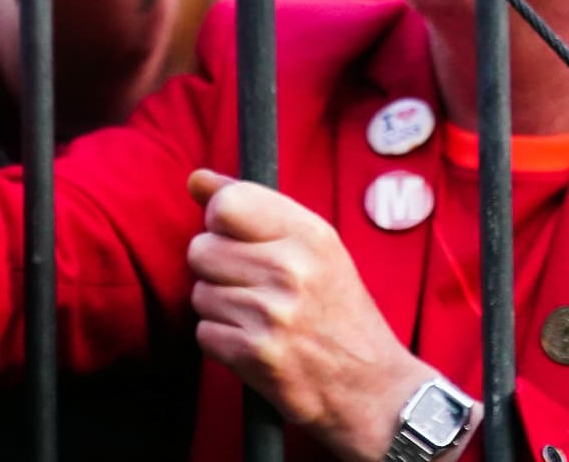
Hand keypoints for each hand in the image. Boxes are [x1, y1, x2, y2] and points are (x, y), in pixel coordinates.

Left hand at [185, 170, 434, 461]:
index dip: (220, 221)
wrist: (373, 390)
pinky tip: (255, 345)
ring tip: (259, 318)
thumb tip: (196, 179)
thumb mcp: (316, 248)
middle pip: (201, 249)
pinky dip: (222, 342)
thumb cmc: (340, 313)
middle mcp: (291, 269)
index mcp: (311, 234)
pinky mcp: (255, 355)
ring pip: (200, 293)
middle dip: (216, 269)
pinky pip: (203, 333)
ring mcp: (272, 314)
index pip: (228, 203)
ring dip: (220, 308)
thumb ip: (255, 208)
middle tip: (253, 286)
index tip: (237, 237)